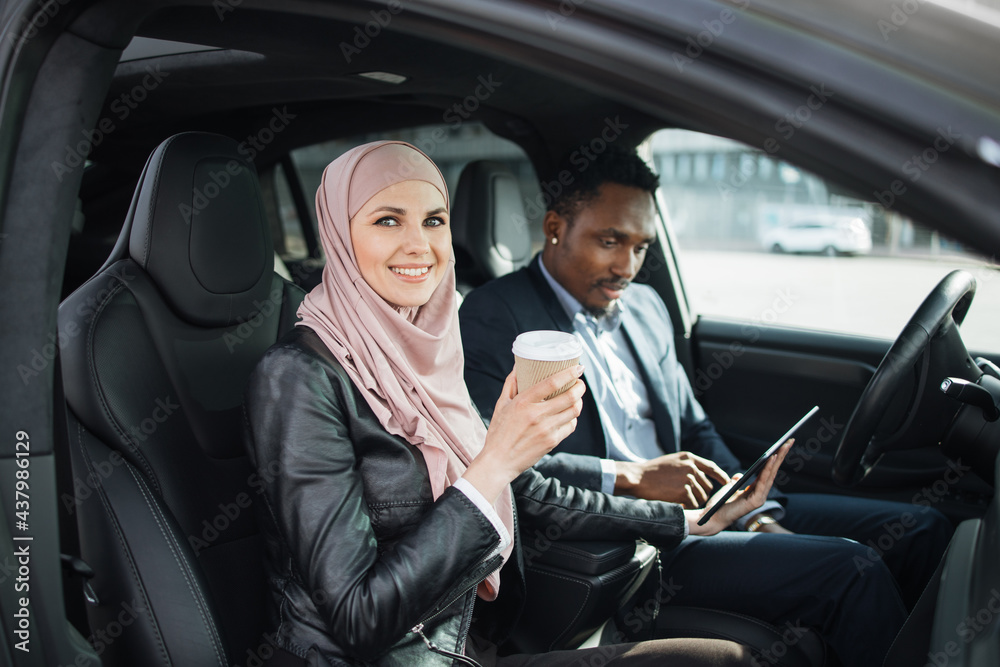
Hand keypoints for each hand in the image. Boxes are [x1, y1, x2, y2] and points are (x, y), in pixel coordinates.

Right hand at [464, 365, 585, 501]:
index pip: (552, 383)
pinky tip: (569, 414)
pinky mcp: (552, 442)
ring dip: (579, 402)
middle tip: (579, 383)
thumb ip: (510, 384)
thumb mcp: (501, 405)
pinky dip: (573, 418)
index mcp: (523, 402)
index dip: (569, 373)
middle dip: (580, 387)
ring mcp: (546, 429)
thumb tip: (518, 367)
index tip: (578, 368)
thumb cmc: (498, 432)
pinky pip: (570, 426)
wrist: (499, 461)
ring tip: (577, 397)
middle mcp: (537, 415)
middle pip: (569, 397)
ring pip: (574, 411)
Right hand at [615, 451, 730, 507]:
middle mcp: (691, 467)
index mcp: (689, 458)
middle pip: (707, 486)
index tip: (726, 482)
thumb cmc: (652, 471)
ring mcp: (688, 479)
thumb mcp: (672, 461)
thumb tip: (701, 476)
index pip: (711, 467)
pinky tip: (676, 502)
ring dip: (693, 501)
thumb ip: (687, 465)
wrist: (638, 477)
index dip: (720, 476)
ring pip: (701, 497)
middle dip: (702, 494)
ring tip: (679, 499)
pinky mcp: (684, 491)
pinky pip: (693, 503)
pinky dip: (686, 506)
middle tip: (691, 498)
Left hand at [684, 440, 793, 535]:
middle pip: (772, 471)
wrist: (712, 518)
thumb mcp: (729, 488)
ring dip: (777, 459)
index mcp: (755, 490)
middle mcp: (760, 494)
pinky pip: (763, 482)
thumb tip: (739, 475)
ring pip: (770, 475)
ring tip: (783, 446)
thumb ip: (736, 481)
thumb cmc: (720, 504)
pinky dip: (767, 469)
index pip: (768, 471)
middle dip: (781, 455)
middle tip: (789, 441)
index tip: (783, 444)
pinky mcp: (756, 501)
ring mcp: (760, 498)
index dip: (776, 458)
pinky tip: (771, 458)